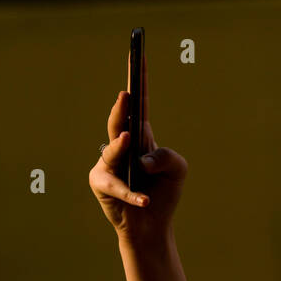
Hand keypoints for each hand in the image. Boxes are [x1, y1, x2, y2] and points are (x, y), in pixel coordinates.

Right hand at [89, 84, 186, 243]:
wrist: (152, 227)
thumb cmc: (163, 193)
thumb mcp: (178, 171)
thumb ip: (168, 158)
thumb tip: (143, 160)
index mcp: (142, 135)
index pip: (139, 103)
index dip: (138, 79)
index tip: (138, 53)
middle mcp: (122, 145)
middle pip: (120, 120)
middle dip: (121, 107)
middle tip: (125, 93)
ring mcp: (109, 164)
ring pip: (114, 151)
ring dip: (121, 147)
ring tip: (130, 138)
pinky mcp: (102, 185)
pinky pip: (117, 187)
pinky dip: (133, 194)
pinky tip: (145, 199)